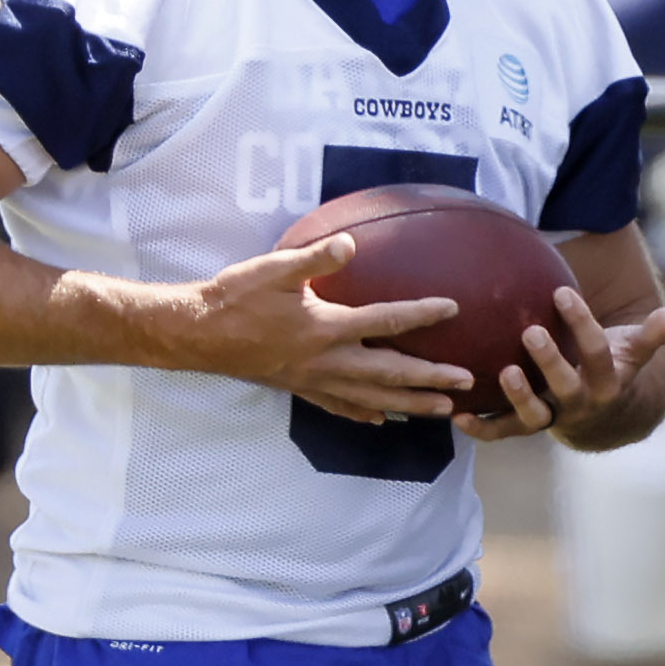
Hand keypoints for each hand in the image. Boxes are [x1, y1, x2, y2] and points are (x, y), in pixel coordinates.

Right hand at [168, 231, 473, 424]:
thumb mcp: (273, 269)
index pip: (386, 320)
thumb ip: (314, 258)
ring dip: (411, 404)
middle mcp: (327, 361)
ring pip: (373, 398)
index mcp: (327, 327)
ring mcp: (315, 380)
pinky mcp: (300, 389)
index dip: (421, 313)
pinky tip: (383, 421)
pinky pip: (341, 407)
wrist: (197, 334)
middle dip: (431, 378)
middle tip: (467, 383)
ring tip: (445, 411)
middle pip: (391, 373)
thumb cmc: (235, 297)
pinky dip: (365, 414)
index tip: (452, 308)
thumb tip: (350, 244)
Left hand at [457, 284, 664, 443]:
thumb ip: (648, 337)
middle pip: (567, 386)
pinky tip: (459, 416)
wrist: (603, 423)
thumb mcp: (630, 356)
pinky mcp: (527, 428)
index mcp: (606, 383)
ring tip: (505, 372)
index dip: (581, 323)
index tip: (562, 292)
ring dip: (518, 396)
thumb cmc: (611, 373)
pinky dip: (482, 428)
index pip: (596, 351)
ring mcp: (553, 418)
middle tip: (531, 331)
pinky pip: (503, 432)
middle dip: (551, 361)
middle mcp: (580, 404)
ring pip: (535, 415)